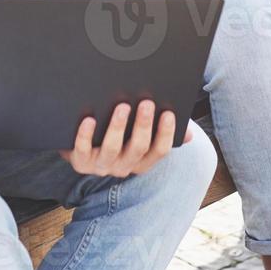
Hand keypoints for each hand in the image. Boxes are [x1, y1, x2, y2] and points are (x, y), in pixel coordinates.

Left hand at [59, 99, 189, 176]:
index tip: (168, 113)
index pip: (160, 151)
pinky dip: (85, 136)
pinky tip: (89, 119)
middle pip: (138, 148)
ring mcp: (102, 166)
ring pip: (112, 149)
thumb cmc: (118, 137)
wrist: (82, 151)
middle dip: (143, 125)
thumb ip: (162, 132)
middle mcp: (124, 166)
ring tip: (122, 106)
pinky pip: (83, 150)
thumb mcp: (140, 136)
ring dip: (118, 127)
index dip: (166, 133)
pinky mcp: (81, 162)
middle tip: (146, 103)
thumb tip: (189, 134)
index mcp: (142, 160)